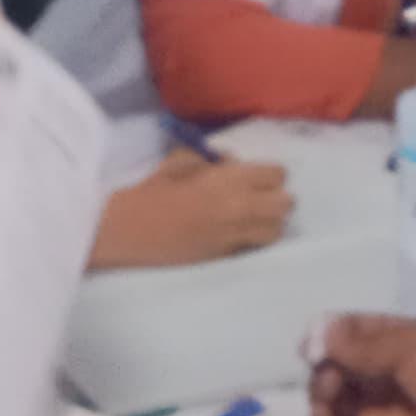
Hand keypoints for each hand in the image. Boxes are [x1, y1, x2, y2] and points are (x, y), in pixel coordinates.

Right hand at [90, 154, 292, 268]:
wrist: (130, 230)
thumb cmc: (153, 191)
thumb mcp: (182, 160)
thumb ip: (213, 159)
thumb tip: (232, 162)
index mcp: (230, 180)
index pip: (277, 175)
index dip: (270, 174)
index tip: (257, 176)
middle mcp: (240, 208)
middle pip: (285, 204)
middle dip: (277, 198)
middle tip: (261, 197)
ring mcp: (234, 235)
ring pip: (276, 230)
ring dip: (270, 222)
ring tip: (254, 219)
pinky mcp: (224, 256)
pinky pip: (254, 247)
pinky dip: (253, 241)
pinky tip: (239, 235)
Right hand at [308, 315, 415, 415]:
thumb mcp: (415, 347)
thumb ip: (366, 345)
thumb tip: (321, 333)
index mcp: (396, 339)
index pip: (350, 330)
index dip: (327, 333)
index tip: (314, 343)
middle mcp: (380, 371)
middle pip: (333, 361)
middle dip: (322, 363)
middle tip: (330, 373)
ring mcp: (374, 406)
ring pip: (328, 395)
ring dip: (319, 391)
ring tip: (331, 394)